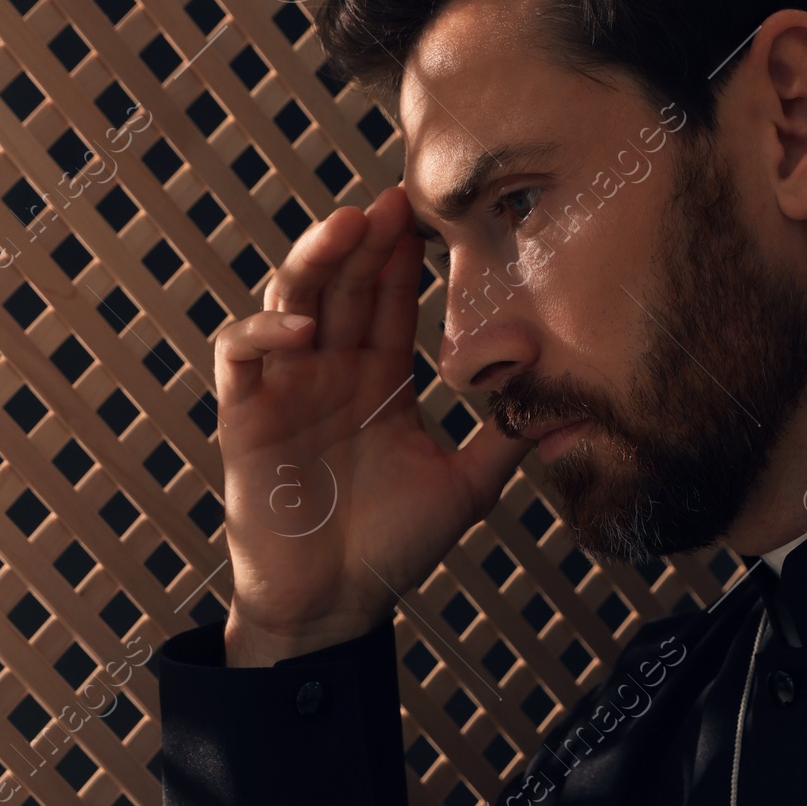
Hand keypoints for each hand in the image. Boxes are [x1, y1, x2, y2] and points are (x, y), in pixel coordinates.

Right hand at [216, 187, 529, 664]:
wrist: (333, 605)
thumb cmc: (391, 547)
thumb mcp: (465, 487)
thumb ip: (506, 440)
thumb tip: (566, 404)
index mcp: (379, 379)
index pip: (389, 299)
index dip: (404, 257)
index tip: (433, 216)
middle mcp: (330, 371)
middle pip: (343, 284)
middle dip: (366, 239)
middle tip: (397, 200)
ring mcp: (285, 388)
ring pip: (291, 300)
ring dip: (316, 261)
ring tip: (349, 228)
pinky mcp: (244, 416)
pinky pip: (240, 354)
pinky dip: (263, 332)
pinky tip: (302, 329)